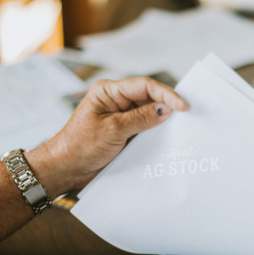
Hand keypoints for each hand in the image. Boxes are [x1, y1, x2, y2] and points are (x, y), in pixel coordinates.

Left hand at [26, 77, 187, 196]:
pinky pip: (145, 129)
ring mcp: (120, 117)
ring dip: (163, 121)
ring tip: (182, 128)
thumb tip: (166, 108)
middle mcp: (116, 101)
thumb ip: (141, 118)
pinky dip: (156, 133)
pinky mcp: (123, 133)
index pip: (144, 86)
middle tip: (189, 116)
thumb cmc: (79, 146)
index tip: (183, 107)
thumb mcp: (113, 130)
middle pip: (149, 98)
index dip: (166, 94)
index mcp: (109, 91)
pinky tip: (168, 139)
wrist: (64, 168)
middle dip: (168, 106)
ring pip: (149, 114)